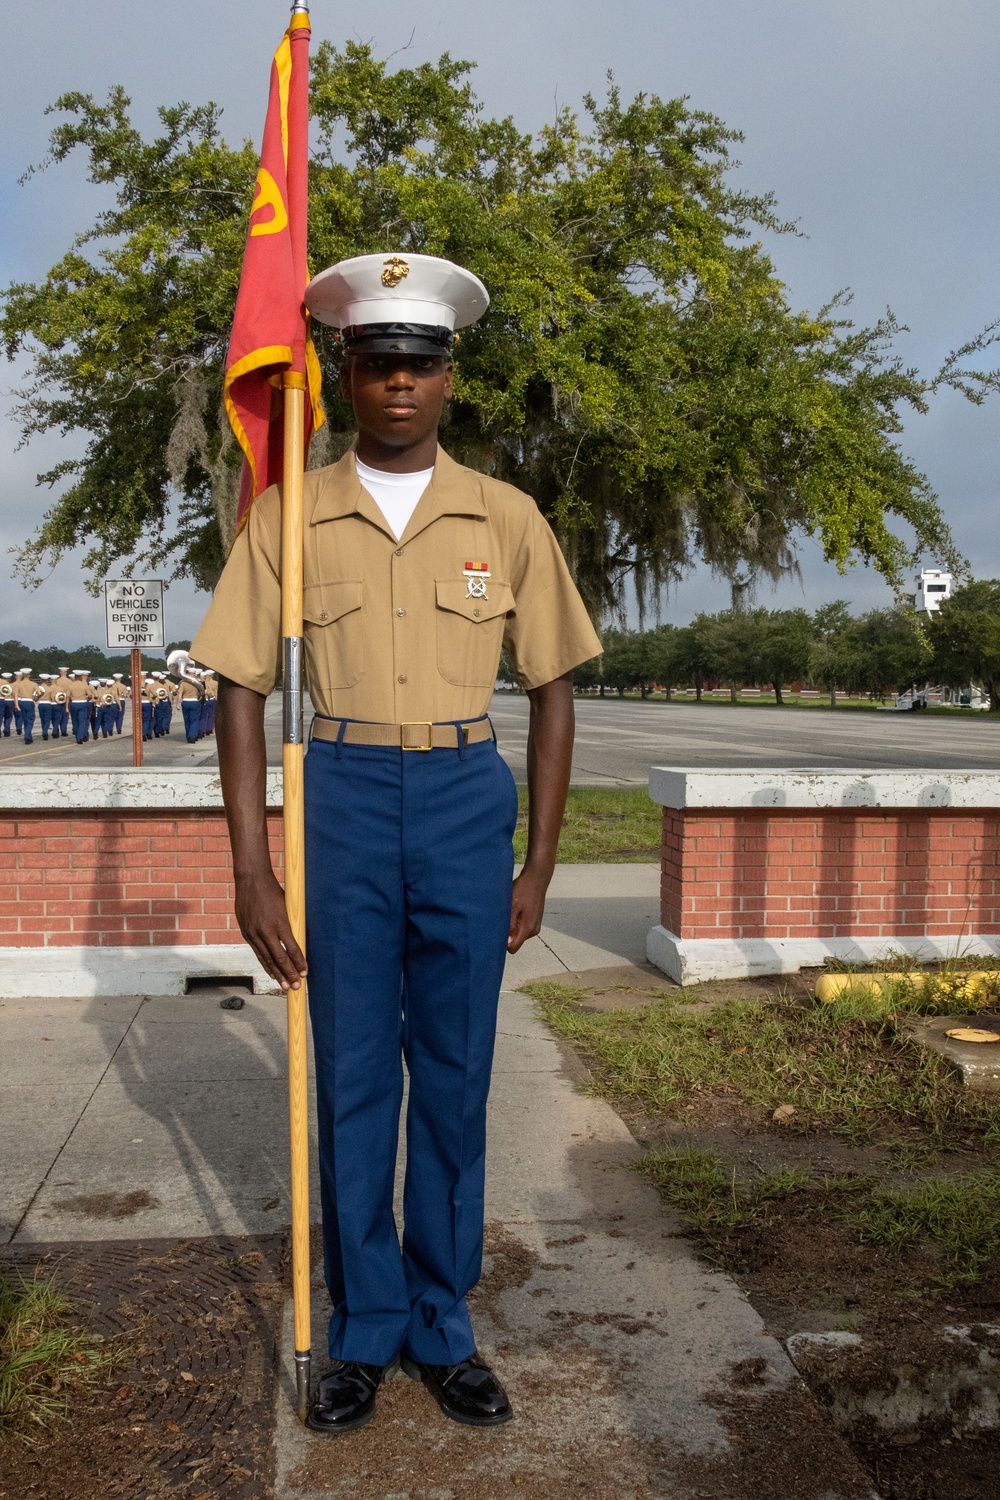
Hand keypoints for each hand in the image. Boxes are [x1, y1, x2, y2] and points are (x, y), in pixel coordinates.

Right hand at [234, 868, 307, 991]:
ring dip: (277, 974)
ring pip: (267, 959)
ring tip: (285, 986)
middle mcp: (266, 930)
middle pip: (280, 958)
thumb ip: (291, 923)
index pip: (292, 948)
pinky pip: (258, 953)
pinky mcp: (246, 933)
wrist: (251, 880)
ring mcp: (254, 933)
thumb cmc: (273, 890)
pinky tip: (271, 973)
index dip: (299, 962)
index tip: (305, 973)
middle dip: (289, 974)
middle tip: (297, 987)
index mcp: (280, 922)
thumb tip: (300, 938)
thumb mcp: (287, 905)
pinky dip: (265, 964)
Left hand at [507, 864, 551, 952]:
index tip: (497, 932)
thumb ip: (510, 926)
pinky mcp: (536, 920)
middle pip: (515, 941)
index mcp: (528, 928)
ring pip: (519, 934)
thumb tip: (506, 942)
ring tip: (512, 910)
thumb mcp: (512, 906)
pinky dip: (518, 921)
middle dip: (508, 933)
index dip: (503, 943)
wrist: (537, 878)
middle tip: (505, 915)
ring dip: (513, 926)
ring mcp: (536, 926)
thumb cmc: (523, 890)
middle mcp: (534, 930)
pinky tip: (517, 908)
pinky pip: (523, 927)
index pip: (513, 948)